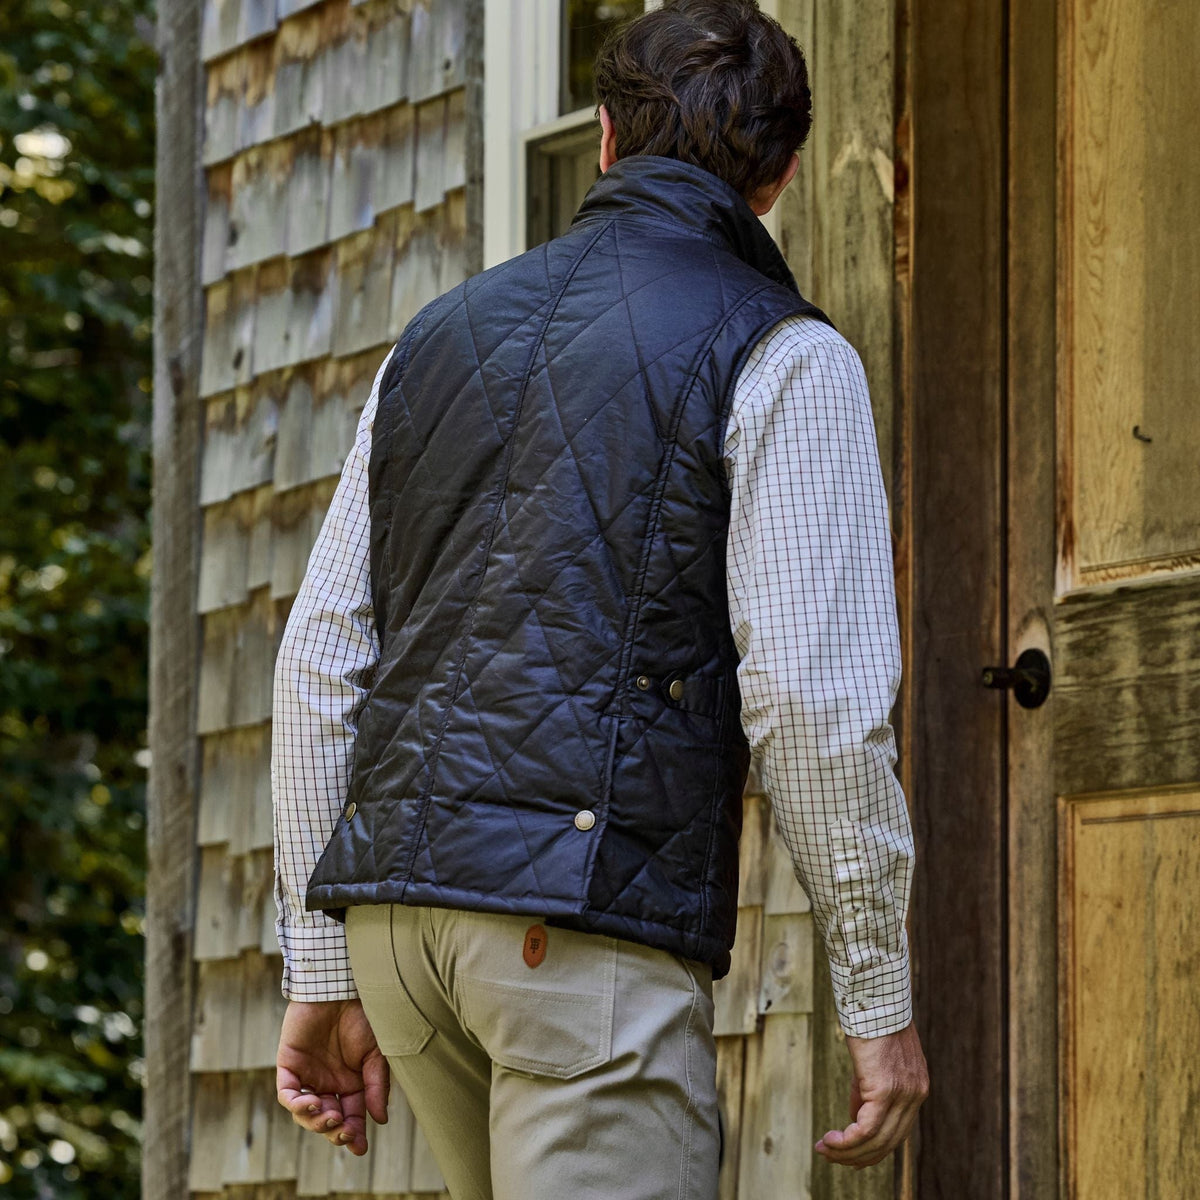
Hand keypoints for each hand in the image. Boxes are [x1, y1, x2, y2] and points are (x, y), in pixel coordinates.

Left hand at [276, 998, 389, 1154]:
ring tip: (330, 1116)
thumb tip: (381, 1120)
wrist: (340, 988)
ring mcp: (308, 1075)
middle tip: (344, 1131)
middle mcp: (328, 1083)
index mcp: (351, 1083)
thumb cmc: (363, 1016)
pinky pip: (288, 1094)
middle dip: (335, 1132)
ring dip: (316, 1122)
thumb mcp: (377, 1054)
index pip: (351, 1116)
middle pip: (327, 1120)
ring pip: (305, 1114)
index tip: (359, 1147)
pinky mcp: (289, 1065)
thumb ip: (376, 1086)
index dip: (354, 1134)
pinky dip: (297, 1104)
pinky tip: (313, 1103)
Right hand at [815, 1020, 927, 1167]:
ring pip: (876, 1141)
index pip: (897, 1132)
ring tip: (824, 1149)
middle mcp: (915, 1095)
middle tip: (830, 1156)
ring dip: (847, 1151)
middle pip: (888, 1142)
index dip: (873, 1149)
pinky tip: (830, 1140)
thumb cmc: (870, 1020)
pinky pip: (866, 1129)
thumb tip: (854, 1118)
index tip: (850, 1156)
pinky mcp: (885, 1089)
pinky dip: (847, 1141)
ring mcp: (903, 1094)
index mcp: (916, 1088)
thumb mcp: (873, 1061)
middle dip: (857, 1156)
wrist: (875, 997)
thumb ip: (867, 1090)